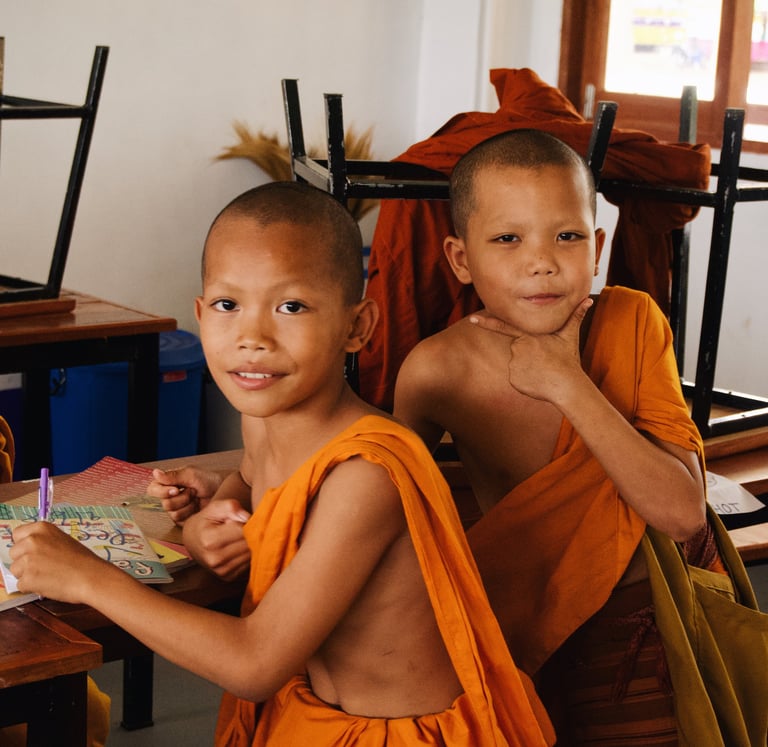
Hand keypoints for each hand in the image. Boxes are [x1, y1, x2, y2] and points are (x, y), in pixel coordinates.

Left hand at [10, 522, 106, 603]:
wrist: (91, 576)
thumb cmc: (81, 560)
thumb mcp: (61, 540)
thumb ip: (42, 541)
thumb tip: (27, 550)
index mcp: (41, 528)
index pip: (17, 534)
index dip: (24, 545)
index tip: (33, 551)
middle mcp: (31, 541)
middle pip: (14, 553)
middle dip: (24, 561)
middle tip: (44, 565)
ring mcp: (28, 560)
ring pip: (15, 570)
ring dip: (27, 575)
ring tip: (48, 575)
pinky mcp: (27, 578)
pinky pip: (21, 585)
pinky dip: (32, 587)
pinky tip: (48, 583)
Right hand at [147, 467, 223, 524]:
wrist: (222, 490)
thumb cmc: (208, 479)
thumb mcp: (190, 474)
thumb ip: (172, 476)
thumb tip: (155, 473)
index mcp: (168, 483)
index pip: (152, 489)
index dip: (161, 491)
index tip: (176, 489)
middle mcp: (169, 496)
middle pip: (164, 504)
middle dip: (181, 498)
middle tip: (192, 491)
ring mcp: (176, 508)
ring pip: (172, 513)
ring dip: (187, 505)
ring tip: (196, 497)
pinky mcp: (183, 519)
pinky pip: (179, 520)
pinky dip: (190, 512)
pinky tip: (197, 506)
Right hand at [182, 499, 250, 580]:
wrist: (192, 540)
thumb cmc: (206, 521)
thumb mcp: (214, 508)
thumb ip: (231, 507)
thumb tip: (248, 517)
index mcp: (210, 540)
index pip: (242, 531)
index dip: (247, 522)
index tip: (242, 519)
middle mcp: (214, 559)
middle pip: (248, 544)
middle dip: (251, 534)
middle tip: (242, 528)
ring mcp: (221, 570)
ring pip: (250, 555)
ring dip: (251, 545)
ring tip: (238, 537)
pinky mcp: (228, 576)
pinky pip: (248, 564)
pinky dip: (247, 554)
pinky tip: (238, 547)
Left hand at [470, 297, 592, 401]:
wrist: (567, 385)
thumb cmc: (568, 360)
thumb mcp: (570, 335)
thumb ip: (575, 316)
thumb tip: (589, 300)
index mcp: (528, 335)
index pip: (503, 326)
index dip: (486, 322)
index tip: (471, 318)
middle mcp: (518, 347)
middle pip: (517, 349)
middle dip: (528, 354)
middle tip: (544, 360)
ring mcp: (514, 363)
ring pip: (516, 364)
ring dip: (528, 367)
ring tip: (543, 370)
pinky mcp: (513, 378)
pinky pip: (515, 378)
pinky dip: (525, 380)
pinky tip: (537, 380)